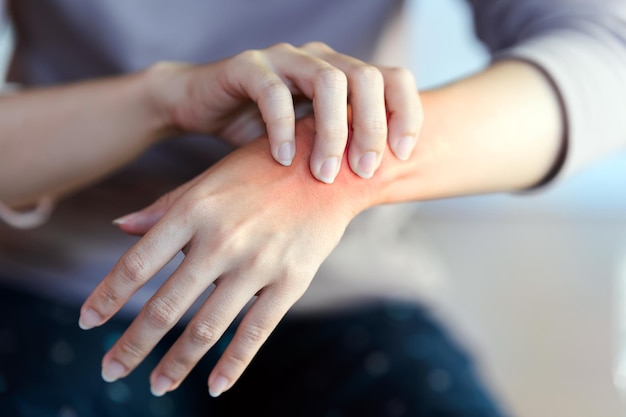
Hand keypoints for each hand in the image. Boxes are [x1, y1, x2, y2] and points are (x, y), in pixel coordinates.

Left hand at [78, 114, 379, 396]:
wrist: (330, 168)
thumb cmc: (263, 168)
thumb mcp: (210, 178)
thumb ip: (166, 205)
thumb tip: (120, 226)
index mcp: (194, 210)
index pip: (138, 263)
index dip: (107, 296)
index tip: (87, 322)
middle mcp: (221, 240)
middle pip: (165, 306)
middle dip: (133, 344)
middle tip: (110, 370)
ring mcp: (257, 264)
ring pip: (207, 326)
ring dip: (176, 362)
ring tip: (156, 386)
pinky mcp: (291, 281)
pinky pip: (256, 331)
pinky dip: (233, 363)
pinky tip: (215, 387)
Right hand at [151, 42, 421, 182]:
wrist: (201, 107)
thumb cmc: (259, 130)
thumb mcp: (308, 142)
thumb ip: (340, 150)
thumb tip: (381, 184)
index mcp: (342, 73)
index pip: (394, 78)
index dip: (406, 113)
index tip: (401, 155)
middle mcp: (319, 59)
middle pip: (367, 78)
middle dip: (372, 128)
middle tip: (364, 172)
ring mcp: (284, 58)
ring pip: (328, 82)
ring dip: (332, 132)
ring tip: (324, 174)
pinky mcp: (248, 66)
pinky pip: (274, 92)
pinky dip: (283, 128)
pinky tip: (283, 160)